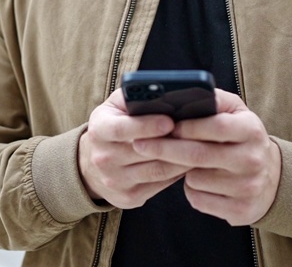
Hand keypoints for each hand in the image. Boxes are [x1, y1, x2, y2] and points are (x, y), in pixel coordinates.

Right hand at [78, 89, 190, 208]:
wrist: (91, 164)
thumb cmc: (113, 125)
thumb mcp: (116, 106)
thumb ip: (136, 97)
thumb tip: (167, 94)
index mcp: (98, 130)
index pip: (121, 129)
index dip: (147, 125)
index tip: (170, 121)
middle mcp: (103, 158)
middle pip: (145, 152)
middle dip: (174, 142)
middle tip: (199, 133)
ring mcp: (115, 181)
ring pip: (158, 170)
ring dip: (183, 159)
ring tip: (201, 145)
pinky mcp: (128, 197)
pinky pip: (161, 184)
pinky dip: (178, 172)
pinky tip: (191, 161)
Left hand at [131, 89, 281, 225]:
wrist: (270, 179)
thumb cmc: (242, 138)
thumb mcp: (236, 113)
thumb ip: (212, 100)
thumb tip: (179, 94)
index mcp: (252, 130)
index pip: (214, 126)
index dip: (186, 126)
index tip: (163, 124)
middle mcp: (253, 159)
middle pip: (198, 155)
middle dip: (164, 148)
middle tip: (139, 144)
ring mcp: (248, 188)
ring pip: (194, 178)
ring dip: (180, 170)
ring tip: (186, 162)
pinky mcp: (239, 211)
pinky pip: (198, 199)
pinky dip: (191, 189)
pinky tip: (199, 180)